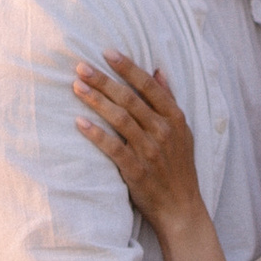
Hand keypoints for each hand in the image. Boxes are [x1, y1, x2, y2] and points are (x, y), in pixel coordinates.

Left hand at [74, 51, 200, 235]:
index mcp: (175, 119)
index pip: (149, 87)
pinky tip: (79, 123)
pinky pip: (113, 148)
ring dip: (96, 101)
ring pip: (119, 119)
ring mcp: (150, 151)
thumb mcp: (183, 132)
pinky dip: (96, 134)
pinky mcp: (136, 171)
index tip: (107, 52)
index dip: (128, 68)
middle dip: (104, 80)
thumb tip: (159, 70)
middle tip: (82, 66)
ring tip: (77, 87)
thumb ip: (169, 100)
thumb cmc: (178, 168)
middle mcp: (163, 132)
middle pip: (130, 99)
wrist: (180, 208)